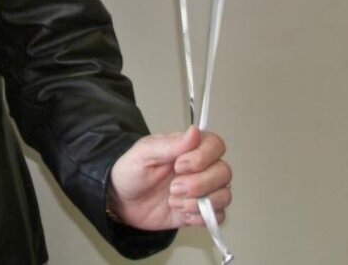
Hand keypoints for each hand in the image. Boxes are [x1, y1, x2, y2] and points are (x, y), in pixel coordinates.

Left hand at [108, 125, 231, 230]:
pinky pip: (218, 217)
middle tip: (173, 187)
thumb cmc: (131, 171)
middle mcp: (201, 168)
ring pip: (224, 195)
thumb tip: (195, 131)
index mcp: (188, 147)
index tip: (179, 165)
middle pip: (224, 172)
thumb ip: (171, 144)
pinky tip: (180, 211)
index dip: (203, 157)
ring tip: (174, 200)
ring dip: (198, 202)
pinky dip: (199, 217)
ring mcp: (203, 190)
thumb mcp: (145, 153)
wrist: (122, 201)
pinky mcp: (201, 212)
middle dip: (199, 183)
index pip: (216, 145)